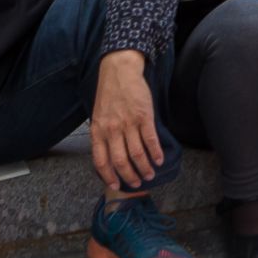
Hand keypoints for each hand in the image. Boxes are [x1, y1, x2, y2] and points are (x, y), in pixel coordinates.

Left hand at [90, 51, 163, 190]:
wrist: (119, 72)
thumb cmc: (109, 94)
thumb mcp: (98, 116)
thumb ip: (102, 135)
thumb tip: (109, 156)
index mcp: (98, 131)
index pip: (101, 161)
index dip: (108, 176)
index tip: (115, 185)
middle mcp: (112, 130)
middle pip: (121, 161)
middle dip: (130, 176)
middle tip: (137, 183)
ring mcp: (129, 123)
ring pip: (137, 153)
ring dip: (145, 167)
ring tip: (150, 174)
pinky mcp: (144, 116)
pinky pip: (150, 140)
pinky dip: (155, 152)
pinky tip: (159, 159)